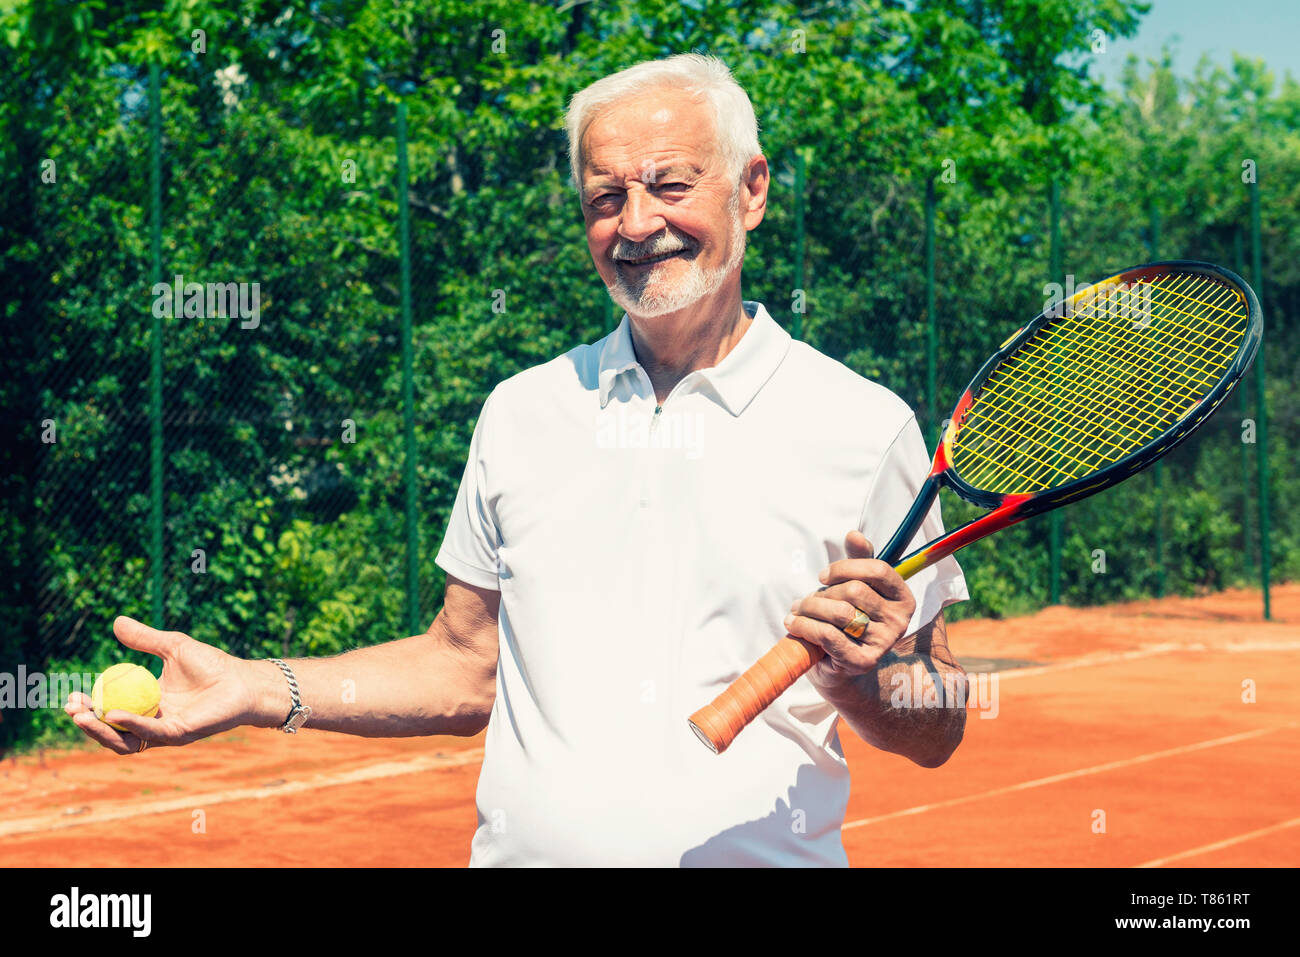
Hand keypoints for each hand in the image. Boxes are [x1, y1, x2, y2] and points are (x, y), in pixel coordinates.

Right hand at [65, 616, 269, 754]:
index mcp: (147, 704)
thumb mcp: (172, 647)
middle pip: (111, 730)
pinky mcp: (179, 734)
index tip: (72, 694)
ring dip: (100, 730)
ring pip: (124, 740)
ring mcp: (164, 732)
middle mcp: (152, 723)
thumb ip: (145, 639)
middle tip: (70, 708)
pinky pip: (150, 733)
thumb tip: (117, 621)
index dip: (89, 706)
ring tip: (81, 715)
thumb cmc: (212, 665)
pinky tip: (113, 713)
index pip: (110, 710)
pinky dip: (130, 724)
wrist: (243, 679)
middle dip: (87, 722)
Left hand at [784, 531, 916, 687]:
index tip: (823, 576)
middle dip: (822, 593)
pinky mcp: (864, 661)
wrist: (841, 668)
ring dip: (810, 608)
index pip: (878, 570)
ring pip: (840, 613)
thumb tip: (854, 534)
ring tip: (796, 611)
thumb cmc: (848, 620)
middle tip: (804, 601)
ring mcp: (884, 643)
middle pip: (855, 591)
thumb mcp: (855, 586)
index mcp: (903, 597)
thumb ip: (858, 560)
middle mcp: (900, 621)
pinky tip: (794, 624)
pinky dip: (805, 627)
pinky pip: (829, 635)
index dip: (845, 568)